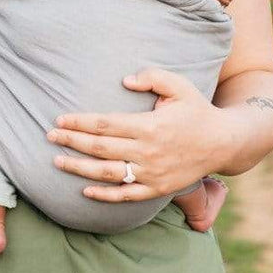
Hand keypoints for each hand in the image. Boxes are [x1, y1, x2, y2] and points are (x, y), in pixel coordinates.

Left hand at [46, 68, 230, 201]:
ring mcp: (152, 173)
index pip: (105, 124)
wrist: (224, 142)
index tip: (59, 120)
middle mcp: (148, 151)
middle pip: (100, 148)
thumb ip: (153, 77)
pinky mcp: (157, 189)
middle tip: (49, 137)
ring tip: (57, 161)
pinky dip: (104, 195)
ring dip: (79, 168)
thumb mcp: (180, 85)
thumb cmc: (197, 110)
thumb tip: (125, 80)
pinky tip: (84, 190)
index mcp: (150, 125)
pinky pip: (126, 195)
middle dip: (71, 141)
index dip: (79, 122)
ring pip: (108, 173)